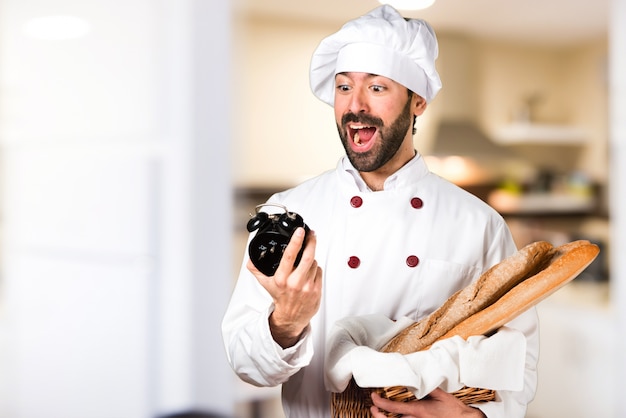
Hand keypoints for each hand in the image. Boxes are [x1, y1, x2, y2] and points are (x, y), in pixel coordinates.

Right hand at [248, 227, 322, 347]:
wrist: (291, 317)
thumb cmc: (280, 298)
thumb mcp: (265, 284)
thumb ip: (256, 270)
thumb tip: (250, 258)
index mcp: (282, 279)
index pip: (289, 256)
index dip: (296, 241)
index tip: (300, 231)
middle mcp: (295, 283)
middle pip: (307, 257)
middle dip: (311, 242)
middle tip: (311, 234)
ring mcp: (307, 287)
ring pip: (314, 263)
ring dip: (311, 258)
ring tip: (304, 262)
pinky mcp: (317, 290)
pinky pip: (319, 271)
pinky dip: (315, 268)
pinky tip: (309, 272)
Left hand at [370, 389, 486, 417]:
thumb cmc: (453, 410)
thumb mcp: (440, 394)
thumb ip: (426, 387)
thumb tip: (417, 378)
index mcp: (418, 410)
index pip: (393, 407)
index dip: (380, 403)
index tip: (373, 398)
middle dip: (378, 415)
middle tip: (373, 409)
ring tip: (380, 413)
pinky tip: (396, 416)